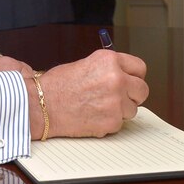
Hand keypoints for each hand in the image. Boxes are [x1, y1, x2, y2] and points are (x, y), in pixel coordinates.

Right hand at [29, 49, 147, 137]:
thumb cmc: (56, 86)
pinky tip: (92, 116)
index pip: (139, 67)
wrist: (41, 105)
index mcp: (109, 61)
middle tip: (118, 98)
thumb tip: (125, 76)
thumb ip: (108, 69)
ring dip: (120, 110)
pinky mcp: (112, 121)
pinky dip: (108, 122)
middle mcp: (116, 79)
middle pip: (142, 90)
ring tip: (98, 107)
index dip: (134, 76)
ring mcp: (116, 101)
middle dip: (132, 95)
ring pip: (132, 109)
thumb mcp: (85, 65)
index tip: (130, 81)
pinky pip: (119, 123)